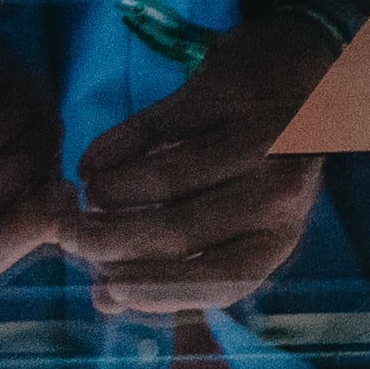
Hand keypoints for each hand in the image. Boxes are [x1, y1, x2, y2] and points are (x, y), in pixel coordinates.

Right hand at [69, 28, 334, 314]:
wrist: (302, 65)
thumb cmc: (260, 161)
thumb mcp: (240, 217)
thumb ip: (180, 264)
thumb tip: (105, 302)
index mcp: (282, 230)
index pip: (227, 279)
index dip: (161, 290)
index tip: (107, 290)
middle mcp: (281, 189)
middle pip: (181, 232)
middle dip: (109, 242)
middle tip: (67, 237)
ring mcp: (260, 137)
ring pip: (164, 180)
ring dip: (109, 195)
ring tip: (84, 198)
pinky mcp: (231, 91)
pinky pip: (155, 128)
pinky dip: (113, 149)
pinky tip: (90, 164)